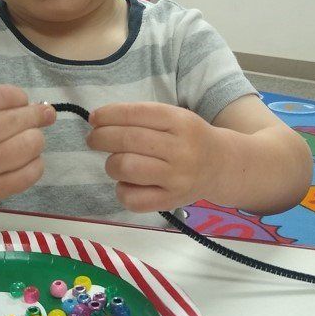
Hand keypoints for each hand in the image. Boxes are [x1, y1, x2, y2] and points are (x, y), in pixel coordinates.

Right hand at [0, 85, 55, 210]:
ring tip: (32, 138)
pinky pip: (27, 175)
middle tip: (43, 115)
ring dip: (37, 138)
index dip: (18, 95)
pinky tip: (30, 159)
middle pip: (17, 121)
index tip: (22, 100)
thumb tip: (40, 108)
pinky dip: (36, 164)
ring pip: (28, 146)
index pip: (0, 96)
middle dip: (36, 115)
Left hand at [86, 102, 217, 211]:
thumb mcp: (174, 117)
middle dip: (101, 138)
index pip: (135, 114)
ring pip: (126, 168)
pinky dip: (121, 190)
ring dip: (111, 164)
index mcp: (180, 121)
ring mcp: (176, 178)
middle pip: (127, 141)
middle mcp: (180, 149)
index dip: (108, 115)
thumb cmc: (188, 138)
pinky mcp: (170, 201)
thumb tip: (98, 121)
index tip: (94, 118)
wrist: (221, 166)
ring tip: (115, 162)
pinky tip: (126, 183)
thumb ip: (141, 117)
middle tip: (93, 139)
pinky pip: (133, 199)